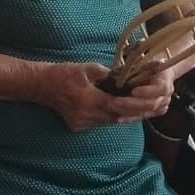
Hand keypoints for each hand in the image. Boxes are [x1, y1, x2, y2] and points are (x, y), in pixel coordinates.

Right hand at [33, 62, 172, 130]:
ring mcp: (82, 123)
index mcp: (88, 101)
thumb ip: (109, 75)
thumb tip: (126, 79)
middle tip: (155, 105)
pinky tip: (126, 110)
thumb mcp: (88, 69)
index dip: (137, 104)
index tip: (151, 100)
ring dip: (129, 115)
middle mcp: (87, 116)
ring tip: (146, 108)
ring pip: (112, 122)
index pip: (119, 106)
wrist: (40, 86)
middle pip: (119, 117)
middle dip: (138, 111)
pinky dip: (116, 116)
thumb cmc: (62, 74)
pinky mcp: (80, 125)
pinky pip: (103, 122)